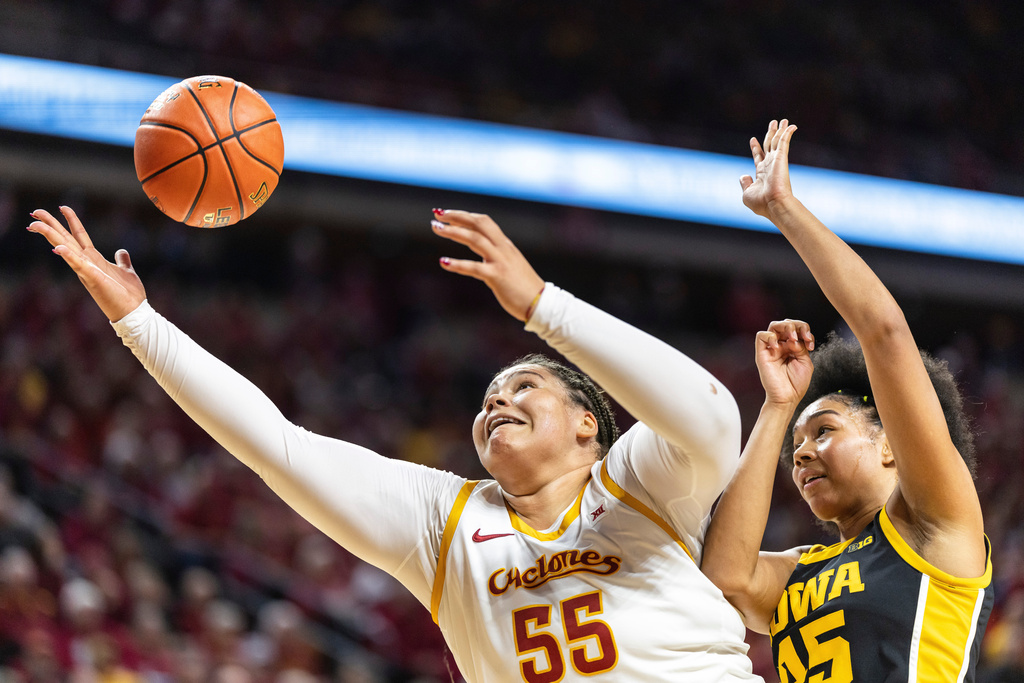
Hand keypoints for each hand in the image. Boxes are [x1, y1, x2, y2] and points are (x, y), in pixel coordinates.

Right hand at [28, 206, 145, 321]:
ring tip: (35, 224)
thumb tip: (121, 251)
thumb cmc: (128, 294)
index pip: (79, 236)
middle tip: (35, 211)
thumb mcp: (126, 271)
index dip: (71, 221)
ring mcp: (87, 271)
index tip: (62, 206)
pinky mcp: (93, 279)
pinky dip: (68, 256)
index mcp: (94, 259)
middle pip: (66, 239)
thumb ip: (122, 260)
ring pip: (66, 249)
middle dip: (51, 225)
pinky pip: (78, 265)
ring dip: (51, 236)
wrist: (134, 312)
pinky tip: (58, 247)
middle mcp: (87, 263)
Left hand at [431, 209, 544, 320]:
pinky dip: (457, 264)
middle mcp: (502, 248)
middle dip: (456, 216)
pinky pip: (474, 267)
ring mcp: (500, 261)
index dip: (464, 215)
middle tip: (437, 214)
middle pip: (478, 223)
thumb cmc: (524, 287)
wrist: (541, 303)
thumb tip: (484, 252)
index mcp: (505, 245)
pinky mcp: (497, 277)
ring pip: (475, 239)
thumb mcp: (510, 264)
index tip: (446, 214)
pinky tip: (443, 262)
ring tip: (436, 228)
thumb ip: (497, 255)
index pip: (483, 221)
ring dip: (453, 232)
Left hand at [740, 119, 797, 218]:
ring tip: (782, 120)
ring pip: (777, 141)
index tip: (752, 139)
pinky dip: (787, 133)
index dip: (755, 148)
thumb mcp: (747, 193)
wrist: (773, 204)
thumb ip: (745, 183)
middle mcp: (769, 165)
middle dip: (770, 134)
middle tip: (773, 123)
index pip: (758, 157)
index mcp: (761, 173)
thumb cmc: (760, 203)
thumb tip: (743, 176)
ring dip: (780, 130)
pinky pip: (784, 141)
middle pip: (769, 145)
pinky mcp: (781, 157)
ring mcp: (776, 161)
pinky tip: (791, 126)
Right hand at [754, 319, 813, 406]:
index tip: (811, 344)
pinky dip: (770, 337)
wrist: (787, 398)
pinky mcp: (762, 354)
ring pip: (774, 325)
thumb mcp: (805, 362)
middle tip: (802, 337)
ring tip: (792, 338)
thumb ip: (801, 347)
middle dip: (797, 326)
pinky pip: (761, 336)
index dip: (805, 331)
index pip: (797, 329)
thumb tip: (793, 339)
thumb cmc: (796, 384)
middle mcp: (782, 346)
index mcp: (793, 347)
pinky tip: (778, 346)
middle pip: (786, 323)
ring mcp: (772, 349)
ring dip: (786, 327)